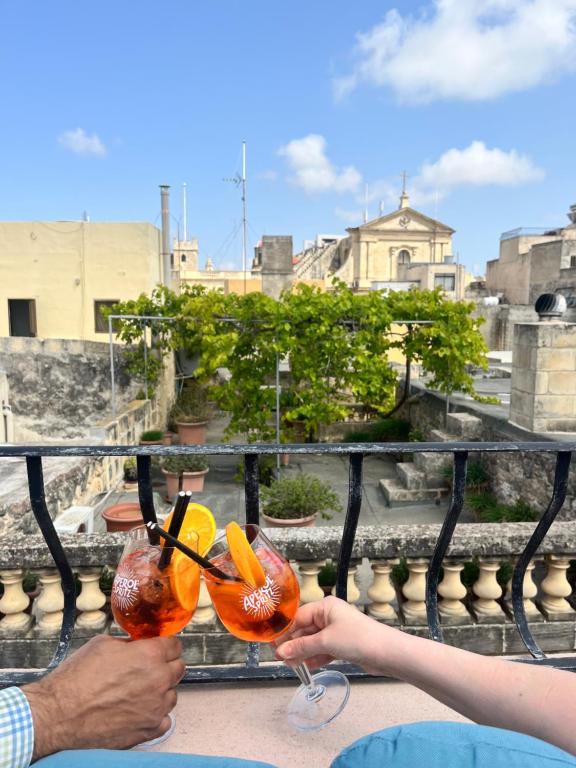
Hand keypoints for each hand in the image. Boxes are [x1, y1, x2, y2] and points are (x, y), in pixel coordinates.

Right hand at [23, 634, 184, 759]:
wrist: (57, 715)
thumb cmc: (75, 679)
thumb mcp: (102, 644)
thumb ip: (128, 643)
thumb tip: (137, 645)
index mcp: (149, 655)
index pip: (175, 645)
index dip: (166, 645)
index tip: (161, 647)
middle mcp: (158, 681)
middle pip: (178, 668)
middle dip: (166, 665)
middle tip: (150, 668)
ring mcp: (155, 708)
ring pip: (172, 695)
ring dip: (161, 691)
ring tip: (139, 692)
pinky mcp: (148, 731)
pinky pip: (165, 721)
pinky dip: (155, 716)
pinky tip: (140, 711)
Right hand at [275, 596, 395, 674]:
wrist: (386, 653)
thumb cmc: (356, 638)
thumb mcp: (325, 641)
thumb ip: (301, 647)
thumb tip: (279, 653)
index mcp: (325, 607)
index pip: (298, 616)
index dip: (285, 631)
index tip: (272, 645)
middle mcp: (329, 616)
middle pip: (305, 629)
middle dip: (293, 644)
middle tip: (280, 659)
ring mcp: (336, 631)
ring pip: (313, 641)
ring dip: (302, 652)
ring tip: (290, 666)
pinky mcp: (342, 645)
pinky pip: (323, 650)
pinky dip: (314, 657)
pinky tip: (305, 667)